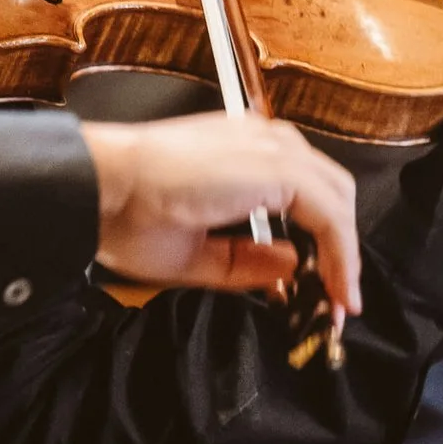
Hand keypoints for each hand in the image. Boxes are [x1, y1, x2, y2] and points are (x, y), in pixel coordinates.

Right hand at [79, 113, 361, 313]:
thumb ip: (246, 261)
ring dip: (344, 254)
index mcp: (241, 152)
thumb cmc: (124, 215)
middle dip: (341, 249)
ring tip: (339, 302)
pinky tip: (335, 288)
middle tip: (337, 300)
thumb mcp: (194, 255)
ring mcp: (270, 148)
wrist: (98, 187)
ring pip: (336, 200)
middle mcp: (261, 141)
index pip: (303, 190)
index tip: (323, 287)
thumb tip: (292, 265)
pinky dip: (341, 253)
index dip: (322, 241)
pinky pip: (330, 213)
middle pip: (329, 192)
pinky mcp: (275, 166)